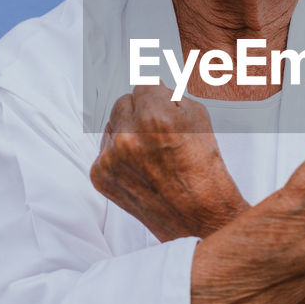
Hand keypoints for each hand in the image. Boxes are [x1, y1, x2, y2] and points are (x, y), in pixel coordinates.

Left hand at [89, 86, 247, 241]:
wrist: (199, 217)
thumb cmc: (203, 171)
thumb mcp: (198, 120)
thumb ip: (172, 97)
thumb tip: (155, 88)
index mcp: (154, 118)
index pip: (143, 86)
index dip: (156, 95)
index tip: (158, 102)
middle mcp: (128, 137)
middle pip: (123, 103)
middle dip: (139, 111)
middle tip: (157, 130)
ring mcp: (111, 158)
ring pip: (112, 126)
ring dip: (127, 132)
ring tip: (150, 153)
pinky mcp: (101, 176)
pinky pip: (105, 151)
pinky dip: (119, 156)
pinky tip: (141, 168)